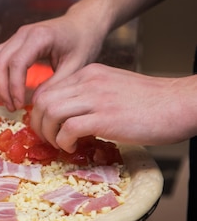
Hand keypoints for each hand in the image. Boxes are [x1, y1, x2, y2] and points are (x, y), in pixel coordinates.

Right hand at [0, 13, 103, 110]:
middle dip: (1, 87)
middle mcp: (23, 33)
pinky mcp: (14, 41)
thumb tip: (36, 102)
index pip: (16, 63)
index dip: (14, 87)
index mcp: (40, 37)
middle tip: (12, 107)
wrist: (83, 24)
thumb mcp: (76, 66)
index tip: (20, 104)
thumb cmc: (83, 42)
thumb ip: (55, 84)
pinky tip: (9, 88)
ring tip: (9, 100)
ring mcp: (16, 36)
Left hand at [31, 63, 196, 151]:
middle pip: (43, 100)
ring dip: (48, 134)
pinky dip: (64, 141)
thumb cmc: (151, 102)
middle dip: (38, 124)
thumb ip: (90, 97)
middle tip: (46, 139)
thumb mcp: (113, 89)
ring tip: (59, 144)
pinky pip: (68, 128)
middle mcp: (89, 82)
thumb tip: (70, 118)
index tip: (44, 126)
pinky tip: (73, 147)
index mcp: (89, 74)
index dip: (40, 111)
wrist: (181, 103)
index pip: (47, 89)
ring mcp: (97, 98)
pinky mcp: (106, 118)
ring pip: (50, 112)